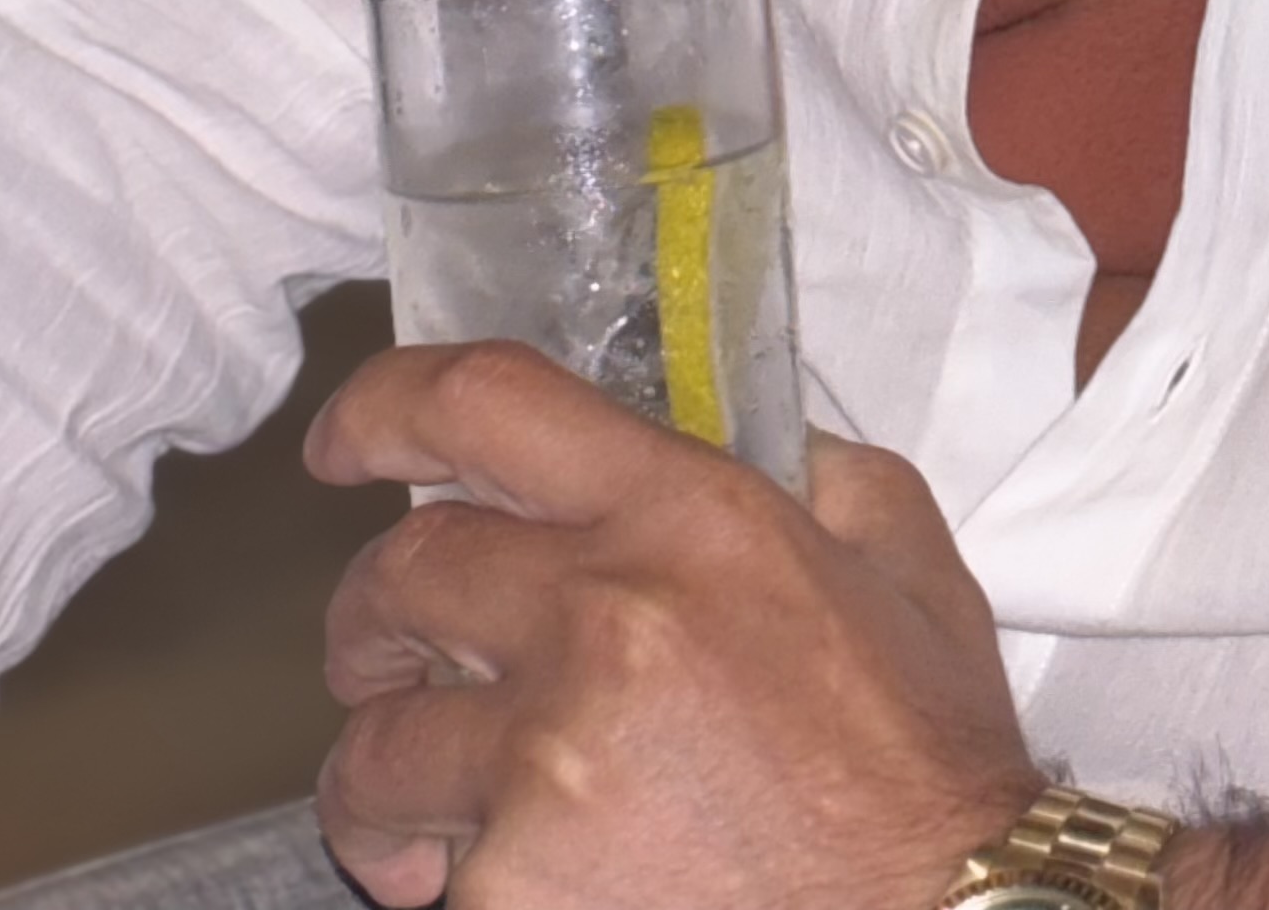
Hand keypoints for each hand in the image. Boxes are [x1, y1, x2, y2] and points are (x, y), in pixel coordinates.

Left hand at [307, 340, 1042, 909]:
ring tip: (425, 802)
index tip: (344, 441)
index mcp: (689, 516)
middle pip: (398, 574)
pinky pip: (429, 871)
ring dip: (383, 765)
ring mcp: (548, 762)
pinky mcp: (514, 888)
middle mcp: (602, 618)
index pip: (483, 406)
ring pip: (375, 745)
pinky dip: (444, 879)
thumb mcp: (908, 567)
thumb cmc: (924, 766)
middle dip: (370, 616)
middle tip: (389, 651)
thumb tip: (758, 444)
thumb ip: (823, 477)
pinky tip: (510, 885)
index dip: (382, 408)